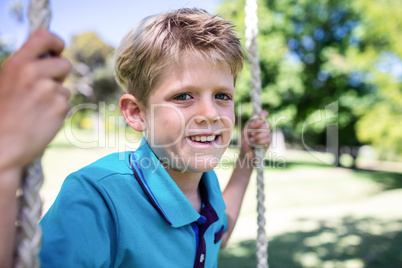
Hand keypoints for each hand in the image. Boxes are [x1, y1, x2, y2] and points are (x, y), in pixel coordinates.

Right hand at [0, 29, 71, 172]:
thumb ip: (26, 69)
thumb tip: (50, 58)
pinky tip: (42, 119)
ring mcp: (48, 89)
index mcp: (17, 63)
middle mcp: (33, 72)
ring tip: (36, 109)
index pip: (44, 36)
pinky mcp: (60, 106)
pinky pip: (66, 103)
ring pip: (64, 87)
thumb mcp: (7, 82)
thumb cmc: (3, 115)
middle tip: (42, 91)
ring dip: (56, 97)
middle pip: (64, 64)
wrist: (2, 145)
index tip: (58, 50)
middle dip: (59, 76)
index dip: (56, 42)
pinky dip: (58, 111)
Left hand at [239, 110, 270, 162]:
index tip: (261, 116)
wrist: (246, 155)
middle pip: (266, 123)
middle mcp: (262, 128)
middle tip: (251, 134)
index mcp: (256, 124)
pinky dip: (260, 142)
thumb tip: (260, 121)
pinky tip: (256, 145)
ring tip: (251, 141)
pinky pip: (268, 139)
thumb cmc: (244, 143)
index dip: (263, 114)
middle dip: (258, 129)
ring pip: (267, 132)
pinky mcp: (269, 142)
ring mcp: (267, 135)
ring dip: (258, 137)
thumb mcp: (245, 133)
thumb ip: (251, 126)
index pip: (263, 115)